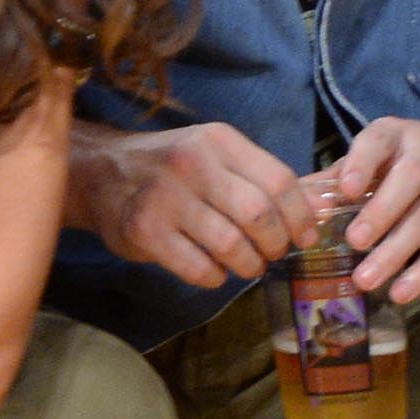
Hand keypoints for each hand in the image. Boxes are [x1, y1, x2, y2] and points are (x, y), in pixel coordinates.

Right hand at [66, 119, 318, 287]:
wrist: (101, 172)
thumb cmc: (172, 166)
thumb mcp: (214, 153)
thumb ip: (258, 176)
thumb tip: (318, 207)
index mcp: (219, 141)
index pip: (279, 180)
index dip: (301, 216)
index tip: (306, 237)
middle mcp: (193, 163)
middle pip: (258, 215)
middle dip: (276, 244)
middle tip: (273, 253)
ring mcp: (166, 197)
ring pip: (231, 245)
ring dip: (248, 265)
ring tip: (246, 265)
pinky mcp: (144, 230)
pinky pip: (198, 267)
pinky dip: (215, 277)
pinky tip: (214, 271)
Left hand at [330, 116, 419, 305]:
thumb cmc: (416, 162)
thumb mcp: (383, 158)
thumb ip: (341, 177)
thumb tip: (297, 203)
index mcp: (397, 135)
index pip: (378, 142)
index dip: (361, 163)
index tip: (345, 189)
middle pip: (409, 180)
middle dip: (381, 212)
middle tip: (355, 242)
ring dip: (396, 251)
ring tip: (366, 279)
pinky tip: (402, 292)